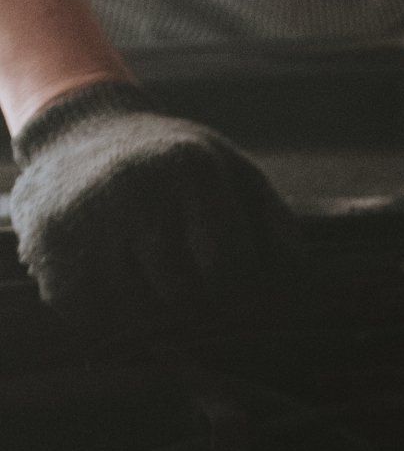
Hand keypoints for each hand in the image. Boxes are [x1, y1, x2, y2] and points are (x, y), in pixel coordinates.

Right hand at [8, 83, 302, 349]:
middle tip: (186, 278)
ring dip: (151, 310)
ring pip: (138, 314)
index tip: (232, 284)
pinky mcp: (50, 249)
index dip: (239, 292)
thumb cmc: (181, 170)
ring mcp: (88, 219)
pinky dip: (108, 314)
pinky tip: (110, 276)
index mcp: (195, 169)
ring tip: (145, 269)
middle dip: (194, 302)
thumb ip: (280, 234)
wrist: (83, 133)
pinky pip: (94, 318)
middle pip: (185, 298)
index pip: (233, 271)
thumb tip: (305, 299)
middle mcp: (138, 189)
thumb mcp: (238, 180)